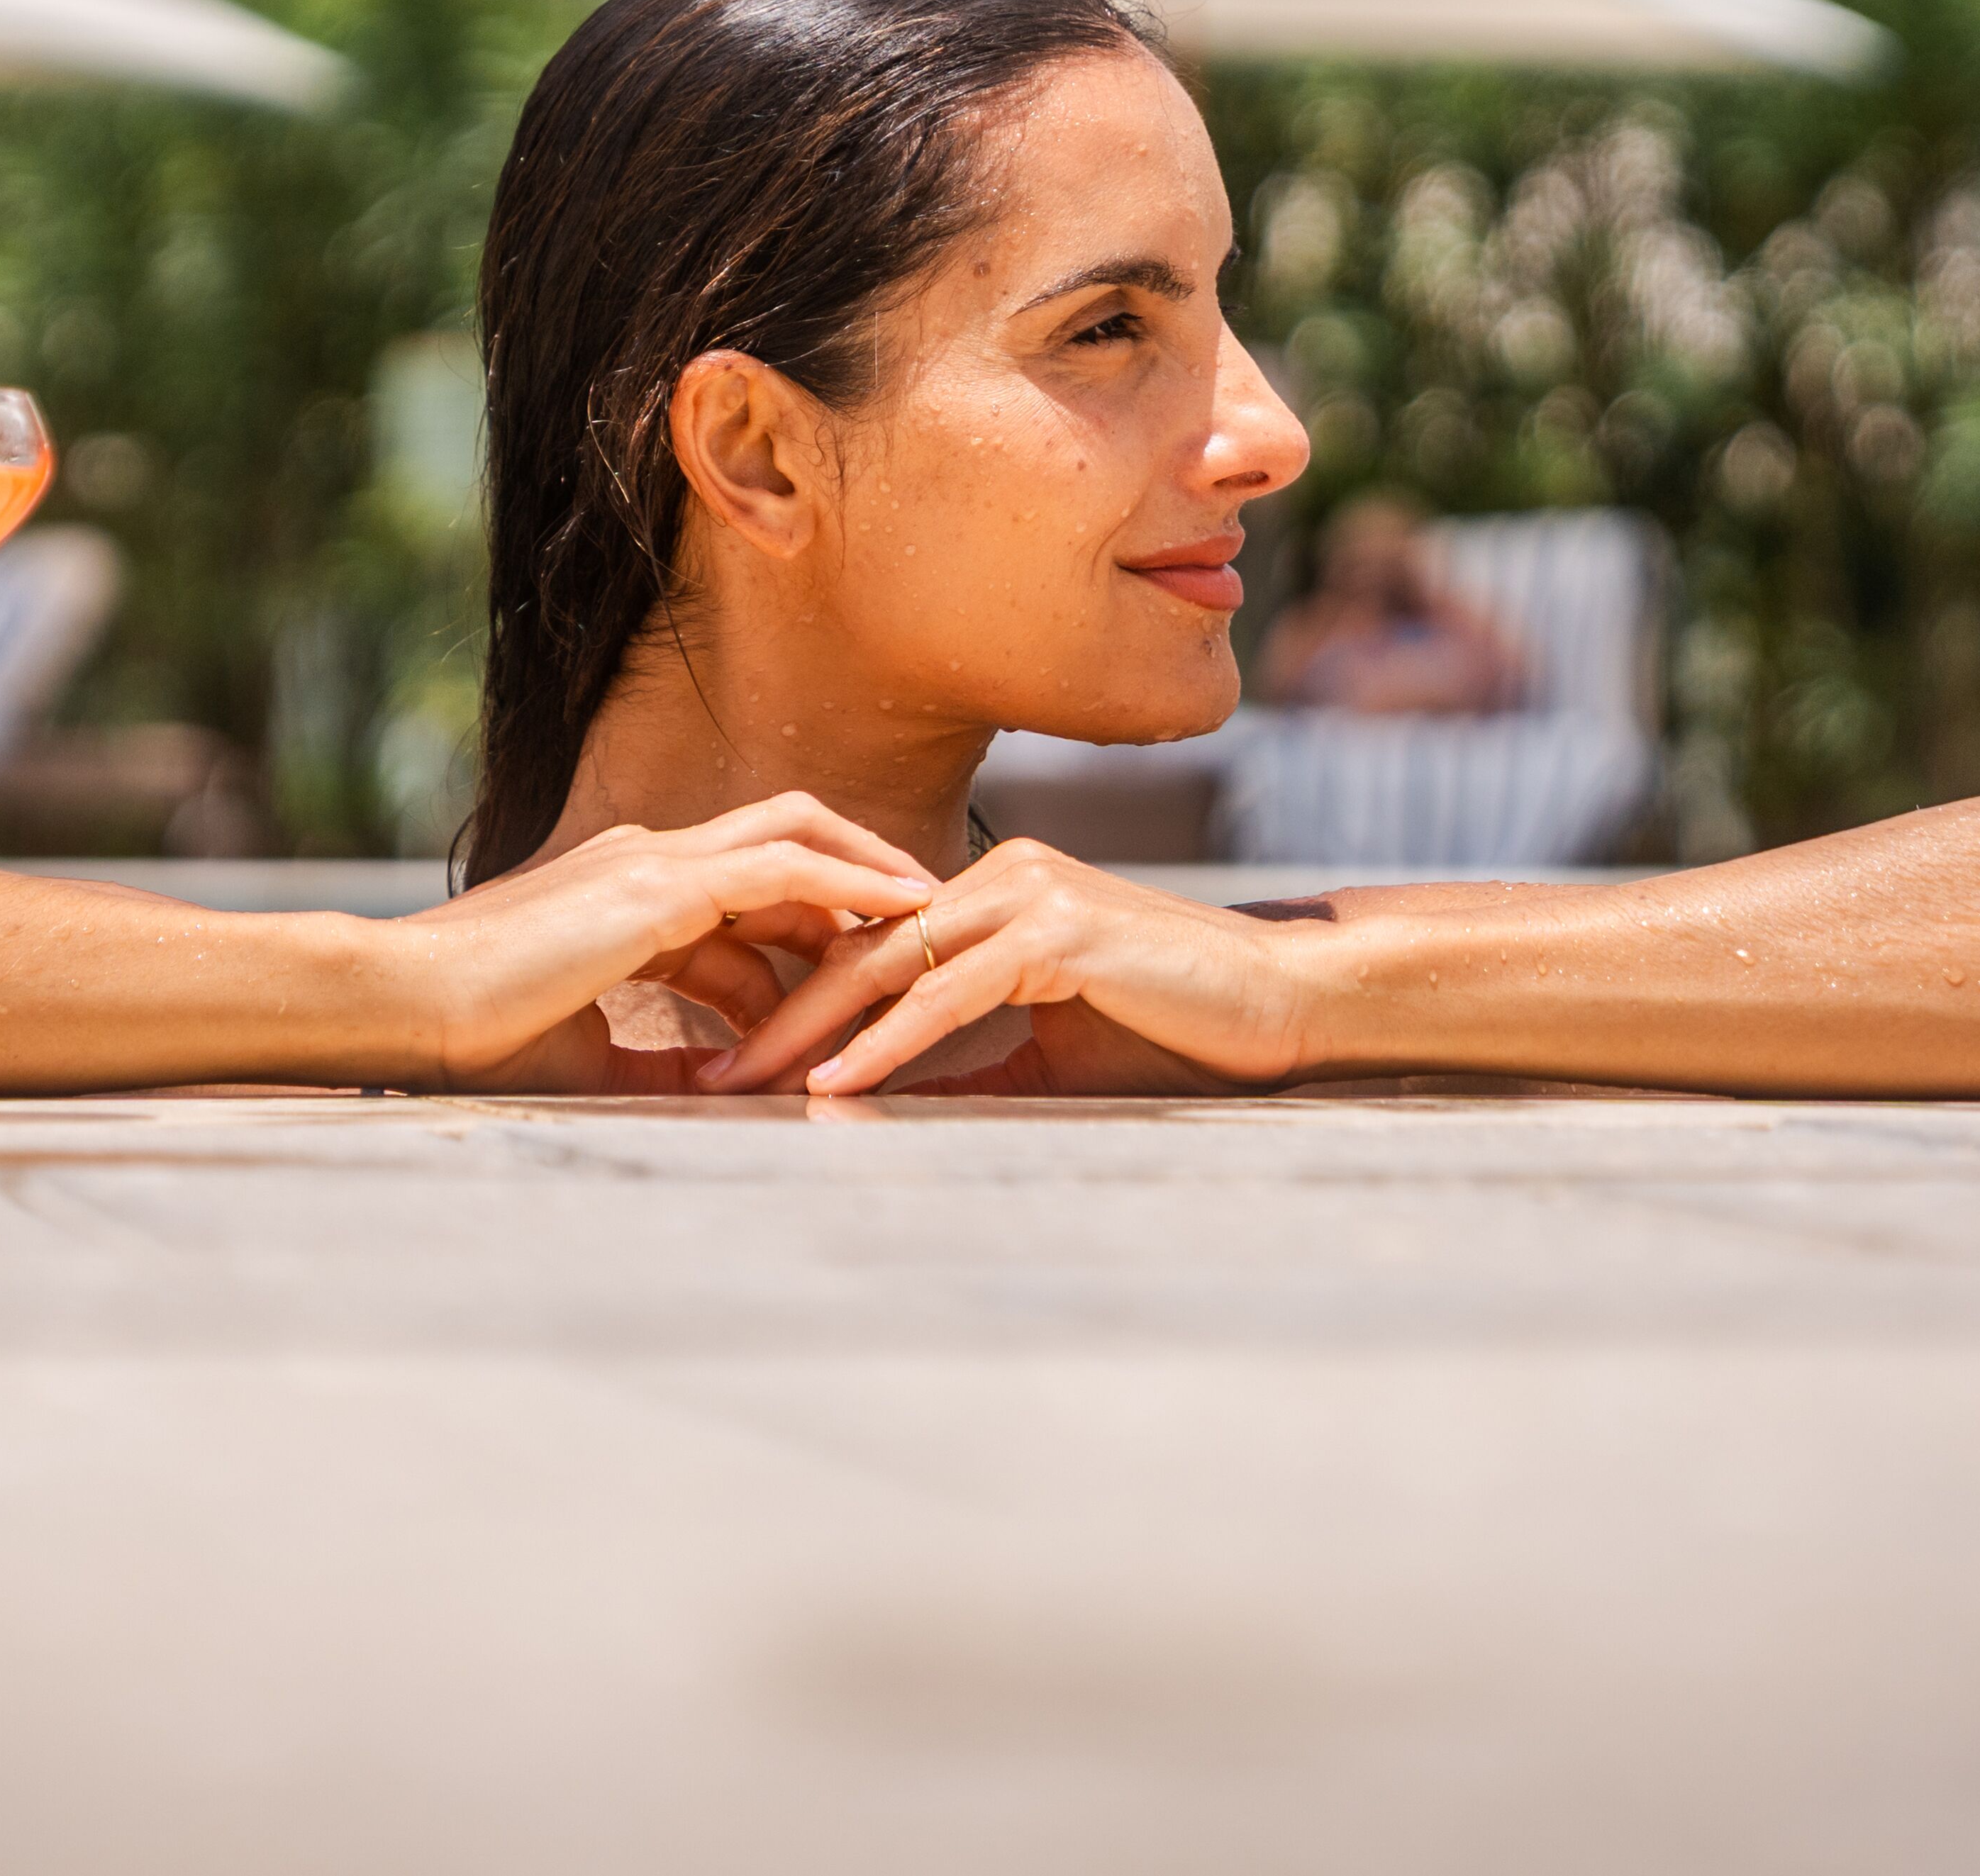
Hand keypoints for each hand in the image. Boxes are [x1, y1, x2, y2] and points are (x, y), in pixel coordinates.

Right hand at [392, 794, 936, 1091]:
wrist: (403, 1005)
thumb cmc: (474, 1035)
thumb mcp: (592, 1054)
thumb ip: (658, 1062)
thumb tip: (717, 1095)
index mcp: (628, 891)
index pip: (747, 888)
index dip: (814, 922)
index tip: (874, 955)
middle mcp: (649, 859)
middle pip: (786, 835)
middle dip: (861, 868)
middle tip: (931, 914)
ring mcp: (654, 863)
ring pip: (796, 838)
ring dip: (870, 874)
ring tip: (941, 914)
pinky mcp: (658, 886)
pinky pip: (786, 870)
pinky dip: (852, 883)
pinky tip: (907, 910)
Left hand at [697, 839, 1326, 1097]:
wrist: (1278, 1006)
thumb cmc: (1173, 1030)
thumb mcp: (1051, 1048)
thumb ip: (979, 1060)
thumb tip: (903, 1103)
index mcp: (991, 892)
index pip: (866, 943)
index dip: (793, 996)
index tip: (729, 1051)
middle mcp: (999, 876)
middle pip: (855, 947)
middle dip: (771, 1011)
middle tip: (701, 1067)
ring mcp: (1026, 895)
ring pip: (887, 966)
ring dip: (806, 1029)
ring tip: (740, 1081)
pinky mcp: (1056, 933)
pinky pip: (949, 995)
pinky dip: (885, 1043)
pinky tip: (833, 1085)